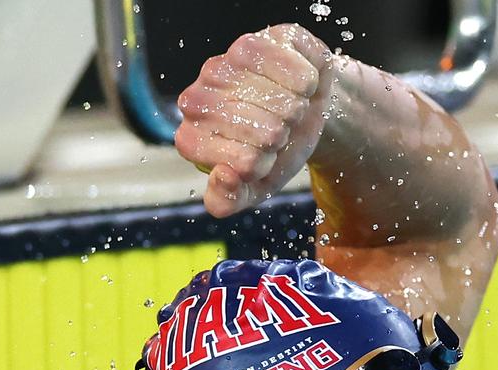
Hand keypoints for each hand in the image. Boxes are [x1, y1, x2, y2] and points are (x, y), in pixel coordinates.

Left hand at [176, 24, 335, 217]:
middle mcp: (199, 94)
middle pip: (263, 132)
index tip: (261, 158)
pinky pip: (294, 70)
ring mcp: (226, 63)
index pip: (238, 161)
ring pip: (281, 101)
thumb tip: (223, 177)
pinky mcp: (259, 40)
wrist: (306, 113)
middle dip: (281, 138)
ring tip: (289, 109)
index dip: (258, 163)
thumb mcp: (253, 188)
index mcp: (191, 137)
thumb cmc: (275, 152)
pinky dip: (307, 83)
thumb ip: (228, 200)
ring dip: (296, 111)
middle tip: (278, 133)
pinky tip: (299, 85)